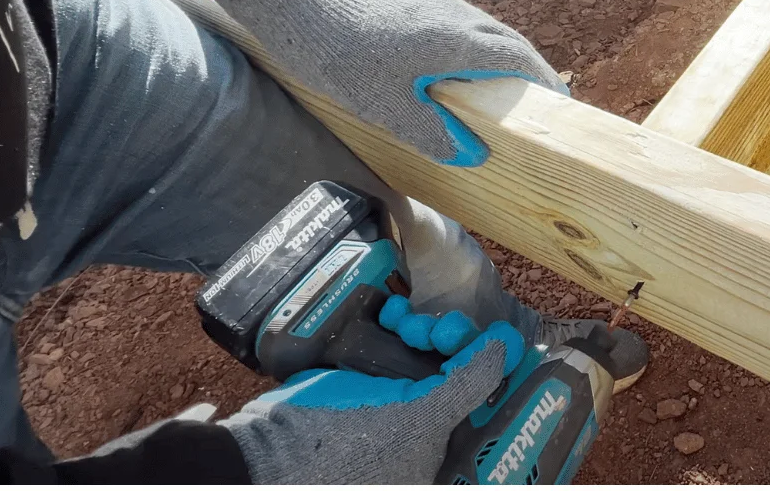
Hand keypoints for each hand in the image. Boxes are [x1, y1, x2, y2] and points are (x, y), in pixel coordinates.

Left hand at [207, 0, 565, 165]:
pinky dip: (467, 43)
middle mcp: (453, 12)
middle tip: (535, 98)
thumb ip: (430, 131)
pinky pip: (454, 19)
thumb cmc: (339, 55)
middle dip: (526, 68)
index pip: (516, 58)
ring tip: (493, 85)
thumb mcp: (384, 106)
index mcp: (454, 40)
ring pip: (478, 27)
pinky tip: (447, 63)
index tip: (557, 101)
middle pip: (504, 39)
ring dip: (495, 55)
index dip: (541, 81)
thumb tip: (470, 154)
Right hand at [221, 296, 525, 483]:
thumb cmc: (341, 443)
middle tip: (432, 326)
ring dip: (419, 332)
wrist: (259, 451)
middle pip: (453, 377)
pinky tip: (386, 314)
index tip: (469, 335)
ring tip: (401, 317)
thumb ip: (469, 383)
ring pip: (422, 363)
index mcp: (439, 456)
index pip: (481, 401)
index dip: (482, 362)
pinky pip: (388, 359)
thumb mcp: (418, 416)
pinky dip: (390, 333)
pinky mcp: (357, 400)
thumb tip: (509, 347)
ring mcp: (386, 420)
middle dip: (447, 342)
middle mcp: (418, 443)